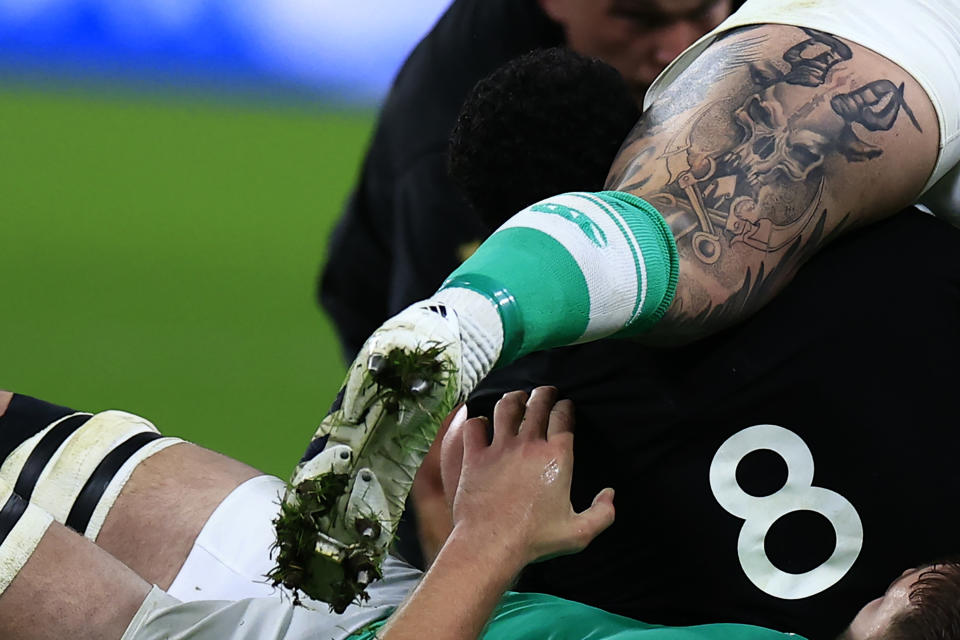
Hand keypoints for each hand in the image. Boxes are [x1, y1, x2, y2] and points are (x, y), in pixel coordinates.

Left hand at [447, 387, 614, 567]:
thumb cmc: (535, 539)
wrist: (491, 543)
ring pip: (506, 408)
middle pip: (537, 405)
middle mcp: (528, 445)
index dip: (565, 407)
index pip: (563, 417)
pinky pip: (473, 427)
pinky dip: (476, 421)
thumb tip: (610, 494)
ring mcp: (499, 448)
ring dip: (513, 398)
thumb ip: (603, 513)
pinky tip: (480, 422)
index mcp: (556, 458)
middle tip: (545, 391)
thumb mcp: (579, 533)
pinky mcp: (475, 457)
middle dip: (543, 393)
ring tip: (517, 397)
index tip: (565, 406)